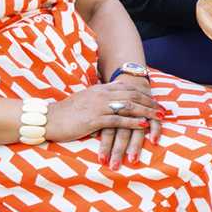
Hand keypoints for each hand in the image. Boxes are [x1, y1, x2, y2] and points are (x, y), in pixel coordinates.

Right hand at [45, 81, 159, 166]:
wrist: (49, 119)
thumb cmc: (67, 111)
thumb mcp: (87, 97)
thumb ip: (104, 92)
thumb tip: (120, 86)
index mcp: (100, 89)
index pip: (128, 88)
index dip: (143, 94)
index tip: (155, 100)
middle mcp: (102, 95)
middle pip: (132, 96)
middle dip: (150, 103)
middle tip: (162, 110)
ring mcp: (98, 107)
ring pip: (128, 107)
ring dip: (146, 112)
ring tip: (158, 118)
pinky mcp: (95, 120)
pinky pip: (119, 120)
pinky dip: (133, 122)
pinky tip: (143, 126)